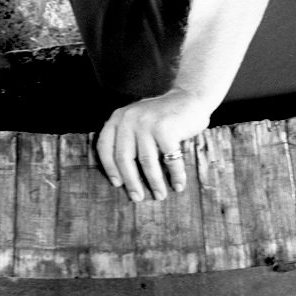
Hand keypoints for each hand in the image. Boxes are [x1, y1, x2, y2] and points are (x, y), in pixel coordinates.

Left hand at [95, 88, 212, 201]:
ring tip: (160, 195)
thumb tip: (123, 176)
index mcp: (118, 117)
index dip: (109, 168)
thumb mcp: (138, 120)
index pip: (105, 147)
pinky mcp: (165, 129)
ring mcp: (147, 123)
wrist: (189, 98)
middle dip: (131, 182)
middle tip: (137, 198)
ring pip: (146, 162)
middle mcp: (129, 119)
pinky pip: (169, 159)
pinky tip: (178, 185)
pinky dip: (175, 175)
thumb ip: (127, 138)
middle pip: (124, 158)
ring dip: (154, 183)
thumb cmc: (163, 116)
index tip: (117, 184)